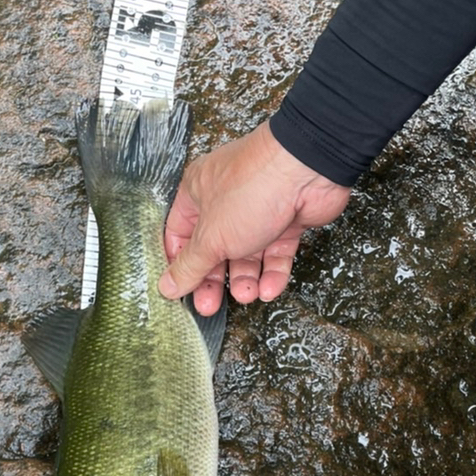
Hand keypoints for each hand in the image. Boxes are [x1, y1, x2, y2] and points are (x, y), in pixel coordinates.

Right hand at [160, 122, 351, 314]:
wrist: (307, 171)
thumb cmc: (254, 187)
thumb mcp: (211, 237)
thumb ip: (190, 266)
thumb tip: (168, 285)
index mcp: (197, 194)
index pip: (179, 236)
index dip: (178, 264)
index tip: (179, 290)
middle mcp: (225, 202)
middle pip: (213, 251)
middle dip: (214, 280)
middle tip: (211, 304)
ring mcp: (257, 212)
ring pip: (246, 256)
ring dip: (246, 280)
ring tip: (247, 294)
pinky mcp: (286, 222)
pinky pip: (275, 255)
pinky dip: (273, 274)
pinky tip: (269, 288)